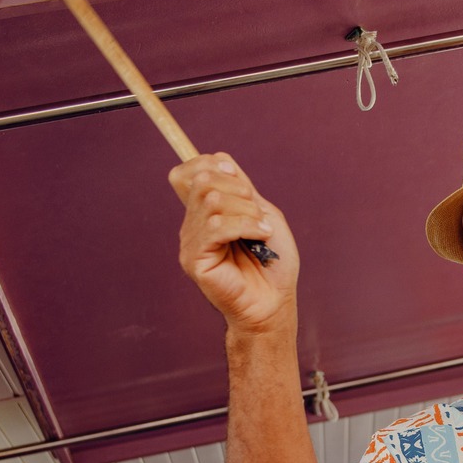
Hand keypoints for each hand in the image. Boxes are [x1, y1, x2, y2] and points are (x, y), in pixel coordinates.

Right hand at [171, 154, 299, 334]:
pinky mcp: (194, 259)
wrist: (274, 302)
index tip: (240, 179)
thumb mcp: (262, 213)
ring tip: (262, 231)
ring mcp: (191, 242)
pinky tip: (261, 237)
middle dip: (237, 189)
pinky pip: (216, 226)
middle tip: (258, 213)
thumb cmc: (272, 263)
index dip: (210, 164)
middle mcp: (193, 225)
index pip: (188, 172)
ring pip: (211, 201)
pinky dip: (246, 225)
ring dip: (247, 211)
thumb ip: (240, 187)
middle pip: (201, 180)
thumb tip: (220, 160)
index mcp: (205, 212)